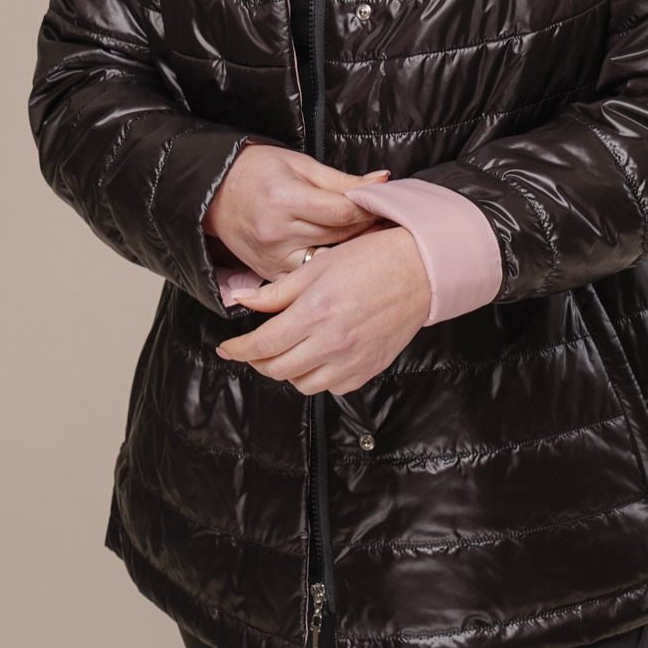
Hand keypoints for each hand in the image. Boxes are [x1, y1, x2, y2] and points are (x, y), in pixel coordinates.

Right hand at [203, 144, 391, 279]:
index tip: (381, 205)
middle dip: (365, 228)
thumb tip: (381, 181)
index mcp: (285, 199)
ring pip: (328, 260)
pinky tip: (339, 258)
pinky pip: (308, 276)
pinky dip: (326, 267)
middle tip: (383, 221)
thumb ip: (341, 180)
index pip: (342, 213)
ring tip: (366, 240)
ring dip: (349, 251)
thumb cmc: (257, 171)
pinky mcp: (269, 273)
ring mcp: (272, 257)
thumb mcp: (299, 165)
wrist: (213, 192)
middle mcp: (277, 233)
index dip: (368, 209)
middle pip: (338, 237)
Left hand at [214, 226, 431, 394]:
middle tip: (254, 349)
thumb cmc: (371, 260)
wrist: (421, 271)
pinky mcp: (368, 369)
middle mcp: (332, 342)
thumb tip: (243, 300)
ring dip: (287, 371)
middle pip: (277, 369)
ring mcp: (352, 360)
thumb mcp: (317, 267)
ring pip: (302, 384)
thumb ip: (277, 291)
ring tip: (288, 352)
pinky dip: (317, 377)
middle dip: (258, 361)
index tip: (227, 348)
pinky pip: (332, 387)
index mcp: (315, 312)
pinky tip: (318, 357)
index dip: (237, 350)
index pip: (262, 344)